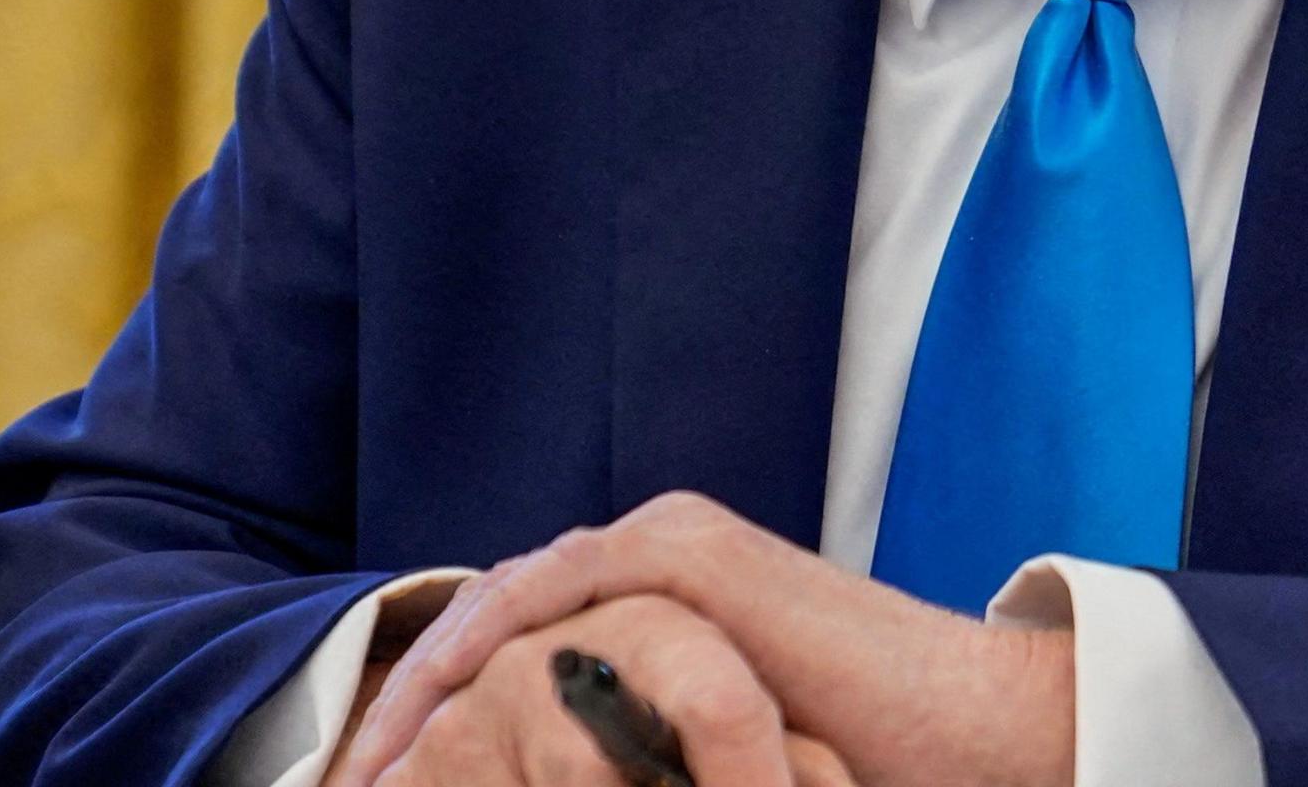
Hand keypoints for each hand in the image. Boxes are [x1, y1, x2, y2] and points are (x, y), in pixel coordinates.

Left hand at [328, 593, 855, 786]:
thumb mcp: (705, 761)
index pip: (515, 648)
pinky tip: (439, 703)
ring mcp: (664, 544)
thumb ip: (638, 760)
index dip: (440, 720)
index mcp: (654, 600)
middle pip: (492, 620)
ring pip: (505, 600)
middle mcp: (649, 555)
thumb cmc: (856, 759)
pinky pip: (551, 591)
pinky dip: (485, 642)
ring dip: (429, 679)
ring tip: (369, 758)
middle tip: (346, 780)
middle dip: (414, 703)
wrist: (961, 730)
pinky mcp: (682, 553)